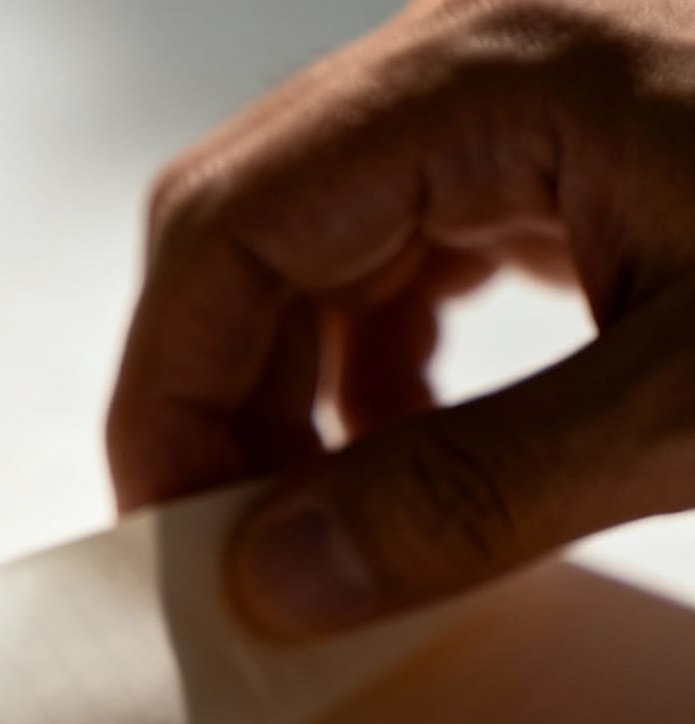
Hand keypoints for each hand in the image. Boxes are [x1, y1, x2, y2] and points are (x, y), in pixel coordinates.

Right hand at [109, 0, 694, 635]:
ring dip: (292, 398)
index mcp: (497, 70)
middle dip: (216, 407)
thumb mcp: (689, 408)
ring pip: (316, 245)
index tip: (173, 553)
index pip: (231, 226)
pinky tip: (412, 457)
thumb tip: (276, 581)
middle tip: (240, 568)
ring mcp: (520, 90)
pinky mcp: (561, 142)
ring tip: (328, 536)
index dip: (169, 403)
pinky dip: (374, 369)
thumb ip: (477, 496)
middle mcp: (484, 52)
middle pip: (249, 227)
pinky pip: (403, 248)